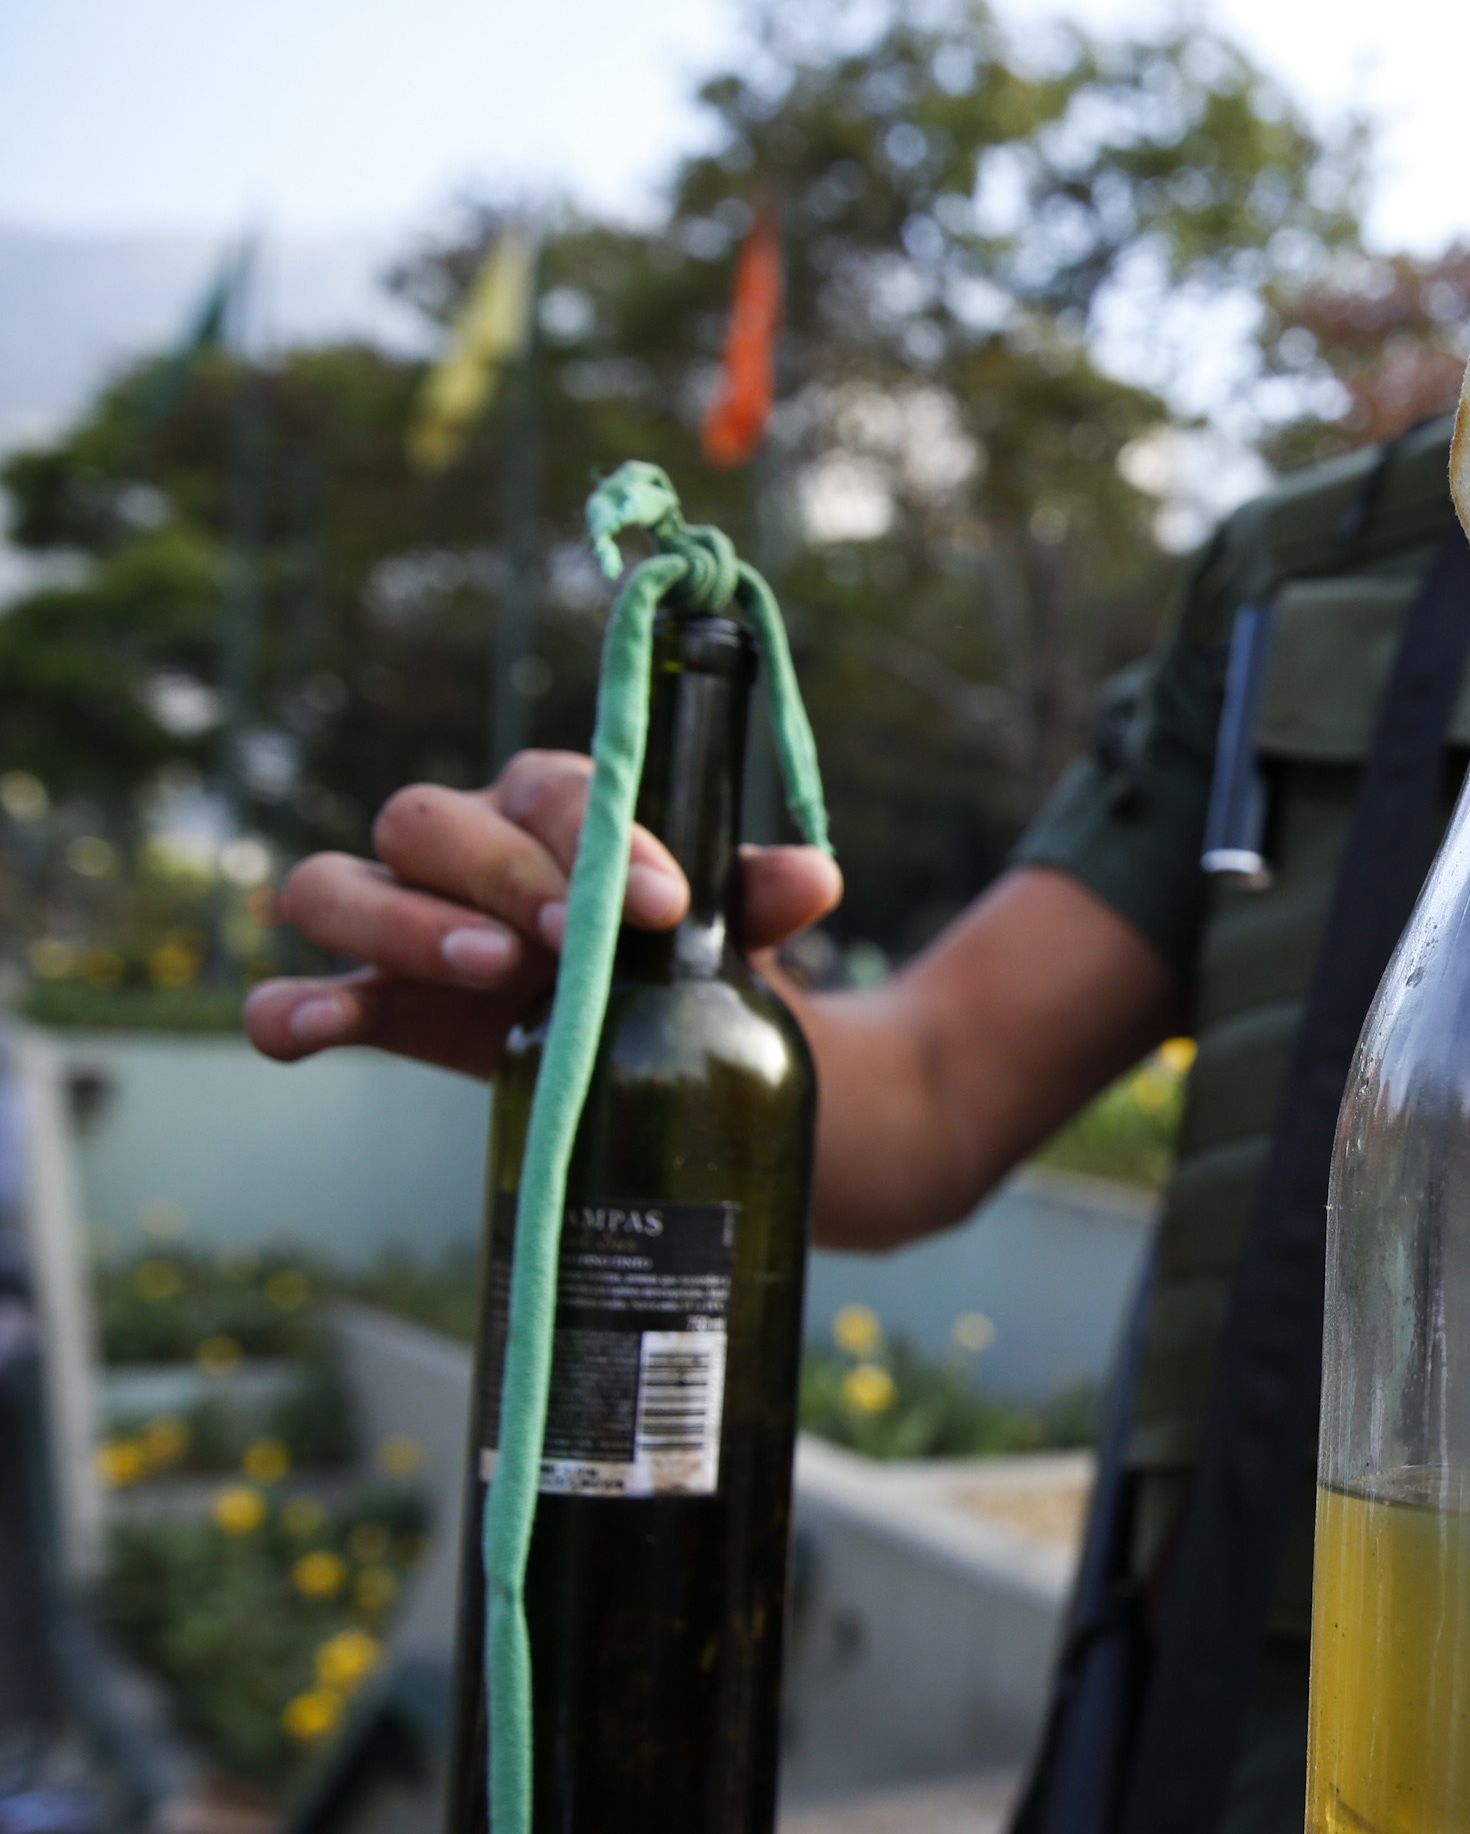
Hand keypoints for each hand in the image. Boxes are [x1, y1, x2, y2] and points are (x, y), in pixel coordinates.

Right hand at [244, 750, 841, 1075]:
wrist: (662, 1043)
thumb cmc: (677, 951)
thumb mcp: (729, 927)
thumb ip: (762, 894)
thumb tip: (817, 876)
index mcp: (545, 805)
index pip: (551, 790)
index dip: (600, 836)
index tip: (664, 902)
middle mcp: (456, 848)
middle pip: (427, 822)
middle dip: (501, 876)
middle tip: (570, 943)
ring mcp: (399, 923)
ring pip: (338, 887)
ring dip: (401, 924)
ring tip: (486, 970)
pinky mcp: (374, 1005)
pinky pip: (290, 991)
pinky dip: (289, 1009)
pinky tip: (317, 1031)